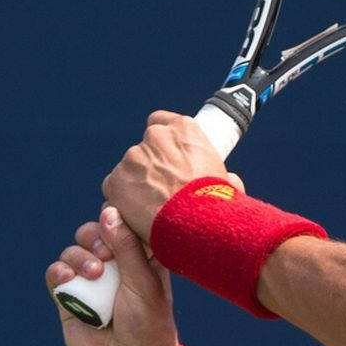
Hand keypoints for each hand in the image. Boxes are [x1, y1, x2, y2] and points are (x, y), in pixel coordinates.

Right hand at [47, 207, 179, 345]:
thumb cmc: (148, 322)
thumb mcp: (143, 282)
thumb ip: (126, 246)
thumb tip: (108, 210)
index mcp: (143, 256)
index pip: (125, 223)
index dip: (118, 218)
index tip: (118, 226)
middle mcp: (116, 264)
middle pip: (95, 231)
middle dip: (95, 235)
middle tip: (104, 252)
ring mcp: (92, 279)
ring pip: (74, 249)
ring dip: (79, 255)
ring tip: (94, 274)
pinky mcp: (70, 296)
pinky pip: (56, 273)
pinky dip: (59, 271)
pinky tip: (68, 278)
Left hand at [102, 111, 244, 240]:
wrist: (198, 224)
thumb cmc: (218, 203)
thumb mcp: (228, 180)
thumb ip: (221, 172)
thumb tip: (230, 180)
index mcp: (184, 128)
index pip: (161, 121)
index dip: (164, 142)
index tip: (169, 157)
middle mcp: (155, 136)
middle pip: (145, 148)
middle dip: (150, 166)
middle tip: (164, 189)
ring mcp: (132, 157)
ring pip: (129, 170)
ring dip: (137, 184)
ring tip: (154, 208)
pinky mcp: (115, 180)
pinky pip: (116, 190)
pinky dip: (124, 201)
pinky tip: (140, 215)